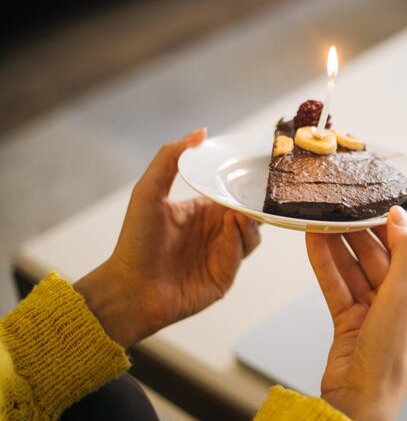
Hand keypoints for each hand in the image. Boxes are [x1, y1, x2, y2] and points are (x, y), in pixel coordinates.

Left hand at [75, 129, 261, 347]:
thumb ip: (171, 157)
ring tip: (241, 211)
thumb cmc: (134, 242)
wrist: (129, 288)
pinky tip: (233, 227)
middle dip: (257, 201)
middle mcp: (215, 231)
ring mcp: (222, 254)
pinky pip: (242, 253)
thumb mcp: (148, 191)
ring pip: (253, 232)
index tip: (258, 167)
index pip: (232, 192)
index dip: (245, 181)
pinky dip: (241, 238)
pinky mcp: (226, 275)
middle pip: (250, 211)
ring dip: (251, 219)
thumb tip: (201, 131)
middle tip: (263, 189)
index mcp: (201, 210)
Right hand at [306, 207, 406, 420]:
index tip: (365, 198)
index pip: (401, 246)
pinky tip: (311, 242)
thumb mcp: (403, 295)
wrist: (361, 401)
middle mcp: (397, 298)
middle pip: (373, 253)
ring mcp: (371, 309)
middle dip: (353, 230)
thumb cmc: (390, 355)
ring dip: (335, 243)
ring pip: (351, 266)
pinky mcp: (347, 319)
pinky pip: (335, 284)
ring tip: (317, 217)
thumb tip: (400, 214)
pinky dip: (323, 263)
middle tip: (335, 204)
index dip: (383, 222)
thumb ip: (404, 251)